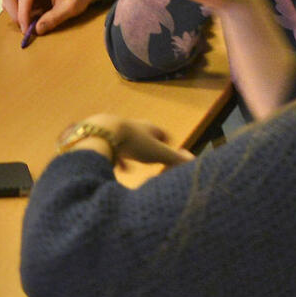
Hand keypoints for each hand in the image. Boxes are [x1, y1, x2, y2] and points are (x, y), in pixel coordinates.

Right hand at [3, 0, 97, 36]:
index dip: (22, 15)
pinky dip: (19, 8)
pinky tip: (34, 13)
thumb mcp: (69, 8)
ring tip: (32, 18)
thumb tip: (36, 30)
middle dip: (14, 13)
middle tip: (25, 26)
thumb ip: (52, 19)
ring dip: (16, 11)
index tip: (26, 30)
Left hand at [65, 114, 193, 168]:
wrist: (100, 134)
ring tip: (132, 168)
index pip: (159, 132)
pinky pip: (109, 150)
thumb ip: (176, 159)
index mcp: (146, 127)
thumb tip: (195, 162)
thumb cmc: (133, 142)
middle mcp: (131, 127)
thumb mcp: (158, 153)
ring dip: (129, 154)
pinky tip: (116, 169)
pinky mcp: (100, 139)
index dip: (165, 140)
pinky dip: (115, 160)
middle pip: (141, 136)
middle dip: (146, 147)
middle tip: (150, 157)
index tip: (168, 145)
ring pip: (124, 143)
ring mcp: (114, 132)